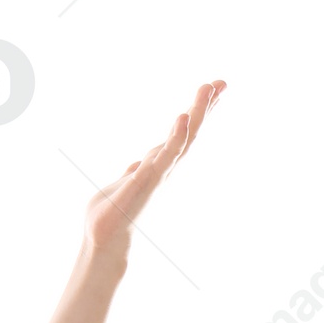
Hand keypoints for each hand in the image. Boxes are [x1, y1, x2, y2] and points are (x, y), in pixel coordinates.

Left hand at [83, 79, 224, 263]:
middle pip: (189, 133)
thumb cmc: (110, 215)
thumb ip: (133, 174)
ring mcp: (157, 174)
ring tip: (207, 89)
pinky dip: (175, 137)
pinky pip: (165, 155)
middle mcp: (162, 168)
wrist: (101, 239)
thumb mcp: (123, 185)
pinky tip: (183, 118)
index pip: (180, 134)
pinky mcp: (148, 181)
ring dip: (195, 114)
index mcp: (156, 165)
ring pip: (182, 140)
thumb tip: (137, 167)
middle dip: (205, 108)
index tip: (212, 89)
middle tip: (222, 83)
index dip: (196, 112)